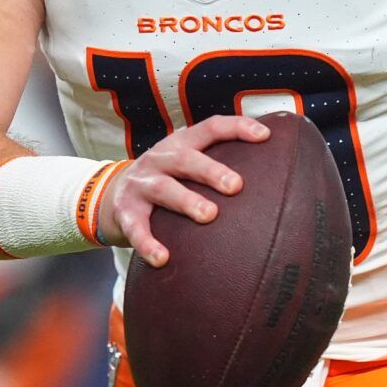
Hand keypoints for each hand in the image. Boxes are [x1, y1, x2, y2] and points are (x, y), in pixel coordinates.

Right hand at [98, 116, 269, 266]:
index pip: (210, 128)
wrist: (109, 196)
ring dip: (186, 201)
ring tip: (209, 216)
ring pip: (163, 189)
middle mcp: (159, 159)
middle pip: (185, 158)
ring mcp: (140, 184)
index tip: (266, 136)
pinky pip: (136, 228)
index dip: (237, 128)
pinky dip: (148, 243)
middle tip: (237, 186)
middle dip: (211, 170)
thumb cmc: (165, 182)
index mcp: (180, 144)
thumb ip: (217, 167)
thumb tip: (278, 181)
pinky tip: (163, 258)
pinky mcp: (124, 212)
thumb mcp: (185, 167)